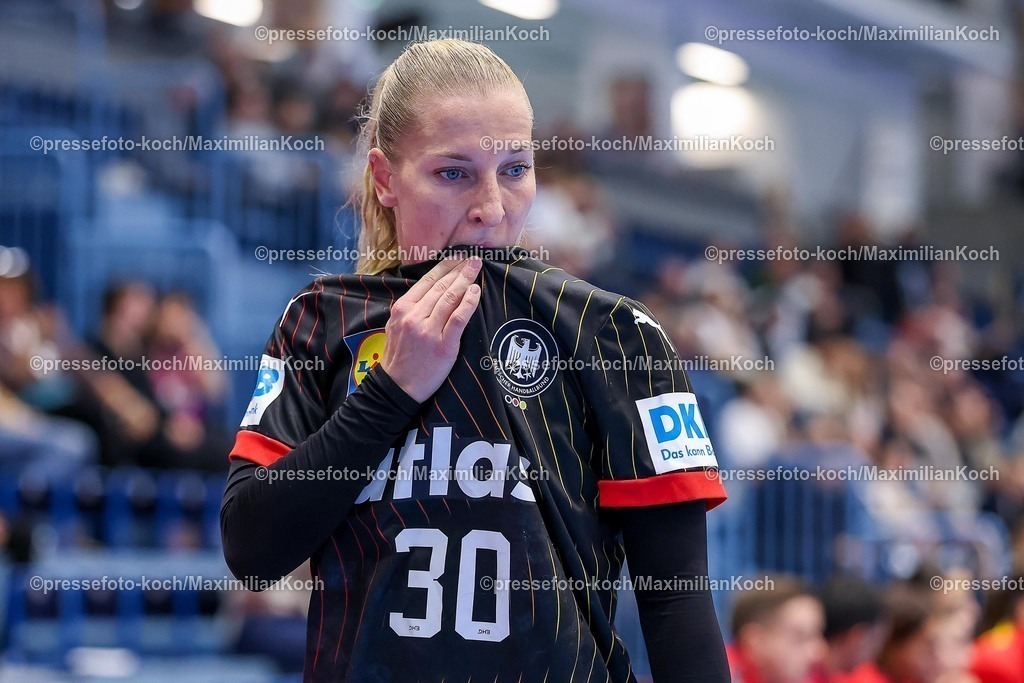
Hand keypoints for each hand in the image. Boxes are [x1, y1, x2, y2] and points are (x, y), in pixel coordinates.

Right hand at [381, 257, 481, 402]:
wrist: (398, 387)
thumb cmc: (400, 357)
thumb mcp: (396, 326)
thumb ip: (411, 308)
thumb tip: (431, 289)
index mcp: (402, 308)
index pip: (427, 281)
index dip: (445, 266)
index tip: (457, 257)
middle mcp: (414, 316)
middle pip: (441, 286)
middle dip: (459, 269)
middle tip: (473, 258)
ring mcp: (428, 331)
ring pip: (450, 298)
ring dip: (466, 280)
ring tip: (476, 268)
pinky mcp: (443, 345)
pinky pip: (458, 319)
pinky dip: (468, 303)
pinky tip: (475, 292)